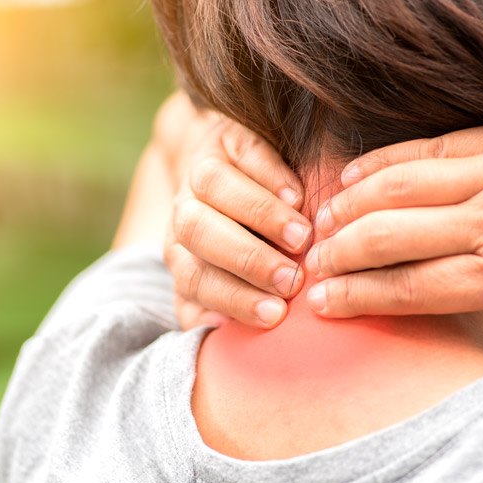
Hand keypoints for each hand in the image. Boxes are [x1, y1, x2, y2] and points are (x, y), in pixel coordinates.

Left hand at [163, 110, 311, 329]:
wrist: (222, 168)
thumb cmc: (239, 241)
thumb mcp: (224, 278)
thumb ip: (218, 309)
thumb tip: (224, 344)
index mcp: (181, 254)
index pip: (195, 279)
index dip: (232, 298)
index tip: (276, 316)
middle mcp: (183, 212)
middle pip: (196, 232)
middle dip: (245, 260)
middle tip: (292, 280)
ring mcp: (201, 171)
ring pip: (212, 186)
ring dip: (259, 215)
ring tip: (302, 237)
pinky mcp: (227, 138)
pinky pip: (241, 152)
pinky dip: (270, 174)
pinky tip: (299, 197)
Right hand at [305, 109, 482, 375]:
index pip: (411, 288)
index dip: (357, 297)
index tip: (322, 304)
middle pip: (389, 236)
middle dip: (338, 254)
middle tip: (309, 266)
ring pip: (399, 187)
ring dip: (350, 206)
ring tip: (319, 224)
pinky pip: (428, 146)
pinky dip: (383, 161)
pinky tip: (353, 174)